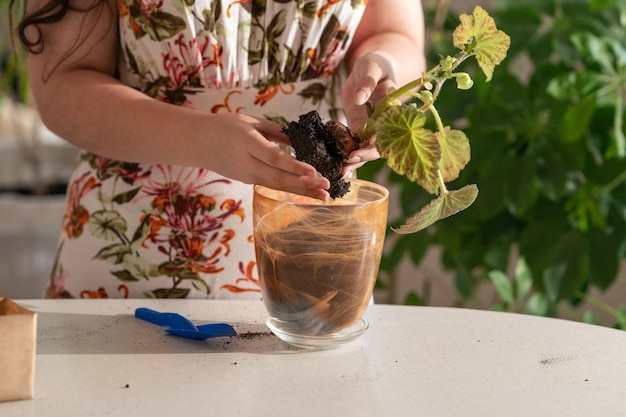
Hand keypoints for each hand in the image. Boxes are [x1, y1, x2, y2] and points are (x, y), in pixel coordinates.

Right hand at [200, 113, 330, 200]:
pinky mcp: (247, 181)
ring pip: (277, 186)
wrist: (198, 143)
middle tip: (327, 185)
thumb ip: (276, 131)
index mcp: (247, 143)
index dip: (294, 166)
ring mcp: (246, 176)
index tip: (313, 170)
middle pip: (278, 178)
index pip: (274, 158)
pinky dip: (291, 188)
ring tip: (323, 195)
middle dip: (305, 183)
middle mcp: (247, 163)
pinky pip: (272, 185)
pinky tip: (308, 190)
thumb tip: (300, 141)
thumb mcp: (251, 121)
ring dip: (302, 191)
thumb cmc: (225, 126)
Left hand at [341, 52, 396, 175]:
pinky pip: (354, 144)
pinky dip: (346, 155)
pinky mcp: (359, 128)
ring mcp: (371, 127)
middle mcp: (383, 122)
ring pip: (365, 148)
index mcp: (391, 107)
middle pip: (378, 144)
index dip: (380, 139)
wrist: (368, 68)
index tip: (367, 145)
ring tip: (341, 171)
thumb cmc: (374, 64)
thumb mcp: (371, 67)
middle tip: (350, 162)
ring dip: (354, 161)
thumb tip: (360, 98)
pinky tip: (337, 165)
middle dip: (365, 155)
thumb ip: (367, 82)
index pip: (389, 127)